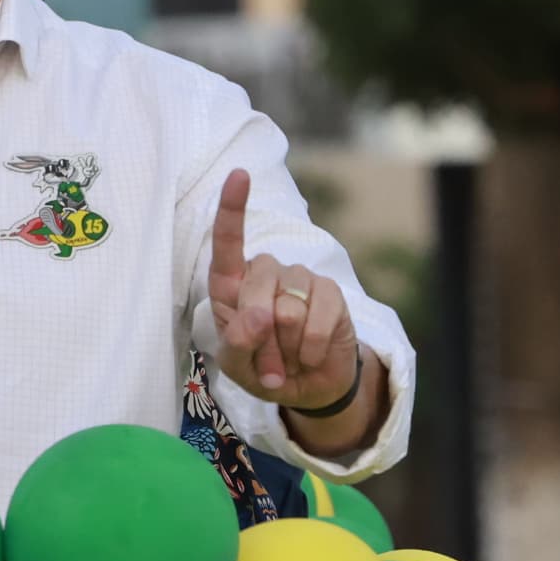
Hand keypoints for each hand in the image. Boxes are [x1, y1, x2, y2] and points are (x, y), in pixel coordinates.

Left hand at [210, 169, 360, 407]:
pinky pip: (319, 316)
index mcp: (232, 285)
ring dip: (286, 345)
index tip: (239, 174)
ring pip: (289, 307)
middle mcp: (265, 274)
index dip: (232, 208)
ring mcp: (300, 279)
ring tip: (289, 358)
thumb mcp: (237, 365)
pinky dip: (311, 346)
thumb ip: (238, 342)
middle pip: (258, 284)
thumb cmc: (262, 368)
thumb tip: (259, 315)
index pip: (228, 242)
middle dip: (260, 334)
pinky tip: (310, 355)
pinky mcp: (331, 293)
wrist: (308, 387)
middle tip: (267, 365)